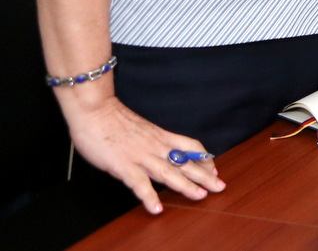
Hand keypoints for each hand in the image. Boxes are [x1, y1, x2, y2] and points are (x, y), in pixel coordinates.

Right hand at [60, 95, 224, 213]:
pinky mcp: (123, 165)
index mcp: (161, 137)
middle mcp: (156, 146)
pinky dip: (149, 197)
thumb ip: (152, 141)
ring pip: (169, 173)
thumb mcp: (142, 129)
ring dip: (186, 186)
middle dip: (204, 175)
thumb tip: (159, 152)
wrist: (95, 111)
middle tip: (219, 186)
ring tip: (200, 196)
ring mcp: (141, 156)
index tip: (214, 169)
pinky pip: (139, 184)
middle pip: (185, 163)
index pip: (191, 147)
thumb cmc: (114, 120)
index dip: (204, 159)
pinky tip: (157, 209)